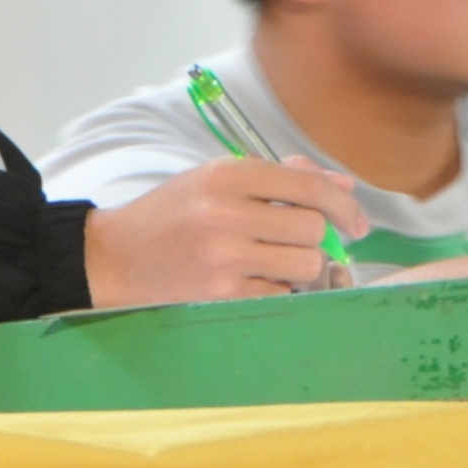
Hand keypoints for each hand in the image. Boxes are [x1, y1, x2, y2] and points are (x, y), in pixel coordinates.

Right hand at [81, 155, 369, 307]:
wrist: (111, 258)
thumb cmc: (171, 217)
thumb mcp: (217, 181)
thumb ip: (282, 179)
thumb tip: (344, 187)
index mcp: (228, 173)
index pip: (309, 185)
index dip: (343, 206)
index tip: (355, 224)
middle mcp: (227, 211)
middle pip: (314, 228)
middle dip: (317, 240)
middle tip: (301, 246)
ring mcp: (225, 256)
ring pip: (306, 264)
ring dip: (301, 269)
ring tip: (274, 264)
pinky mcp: (221, 293)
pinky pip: (282, 294)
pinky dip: (278, 291)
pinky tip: (252, 282)